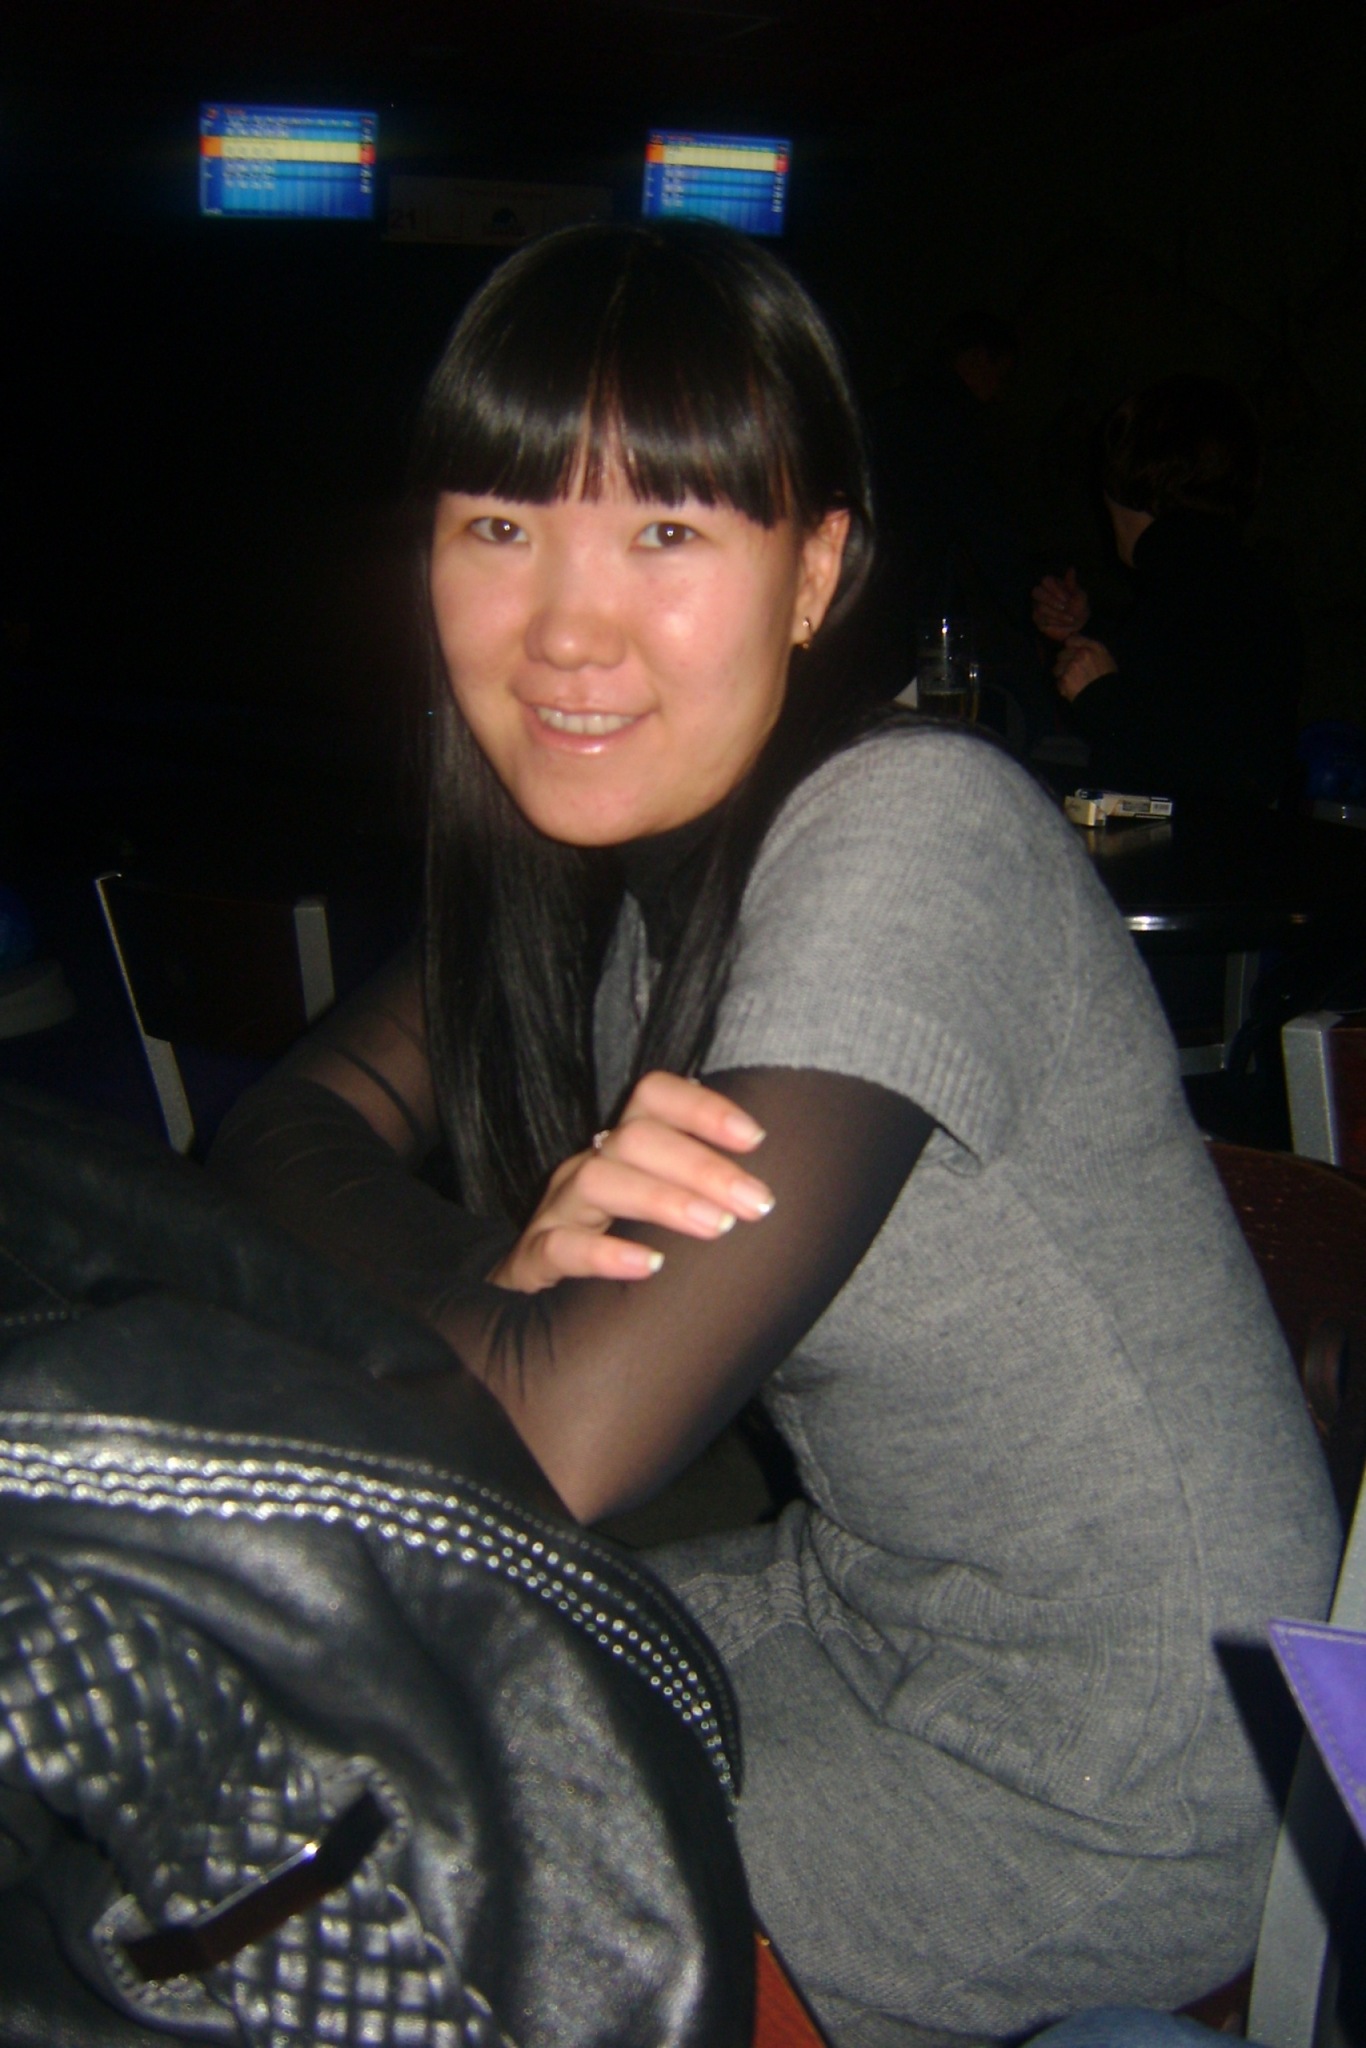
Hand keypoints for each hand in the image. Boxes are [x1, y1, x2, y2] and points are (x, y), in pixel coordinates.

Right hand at [489, 1071, 773, 1292]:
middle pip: (636, 1137)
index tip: (756, 1139)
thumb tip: (774, 1191)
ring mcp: (557, 1210)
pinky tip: (649, 1266)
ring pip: (599, 1179)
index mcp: (621, 1146)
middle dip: (703, 1166)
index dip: (702, 1107)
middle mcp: (587, 1166)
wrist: (539, 1304)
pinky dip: (604, 1253)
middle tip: (757, 1203)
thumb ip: (705, 1190)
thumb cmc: (622, 1247)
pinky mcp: (532, 1259)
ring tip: (717, 1227)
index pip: (653, 1096)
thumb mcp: (661, 1208)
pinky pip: (559, 1246)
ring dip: (664, 1199)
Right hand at [1031, 567, 1090, 642]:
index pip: (1046, 580)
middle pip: (1036, 592)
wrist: (1079, 625)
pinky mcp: (1037, 619)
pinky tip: (1063, 623)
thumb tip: (1071, 568)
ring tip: (1070, 619)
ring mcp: (1037, 606)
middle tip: (1065, 608)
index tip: (1067, 599)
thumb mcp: (1080, 595)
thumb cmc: (1079, 607)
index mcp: (1052, 584)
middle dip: (1051, 601)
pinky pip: (1040, 619)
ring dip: (1057, 614)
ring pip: (1040, 608)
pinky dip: (1054, 622)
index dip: (1055, 589)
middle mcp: (1042, 594)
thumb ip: (1073, 584)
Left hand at [1054, 633, 1116, 701]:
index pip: (1070, 640)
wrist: (1106, 698)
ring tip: (1072, 681)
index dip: (1069, 647)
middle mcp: (1079, 656)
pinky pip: (1058, 682)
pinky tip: (1072, 689)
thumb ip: (1088, 644)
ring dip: (1062, 674)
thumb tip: (1072, 636)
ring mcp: (1070, 668)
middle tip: (1073, 670)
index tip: (1072, 654)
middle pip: (1061, 654)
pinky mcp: (1064, 681)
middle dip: (1065, 662)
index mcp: (1090, 648)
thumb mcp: (1104, 655)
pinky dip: (1063, 687)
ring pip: (1057, 668)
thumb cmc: (1107, 676)